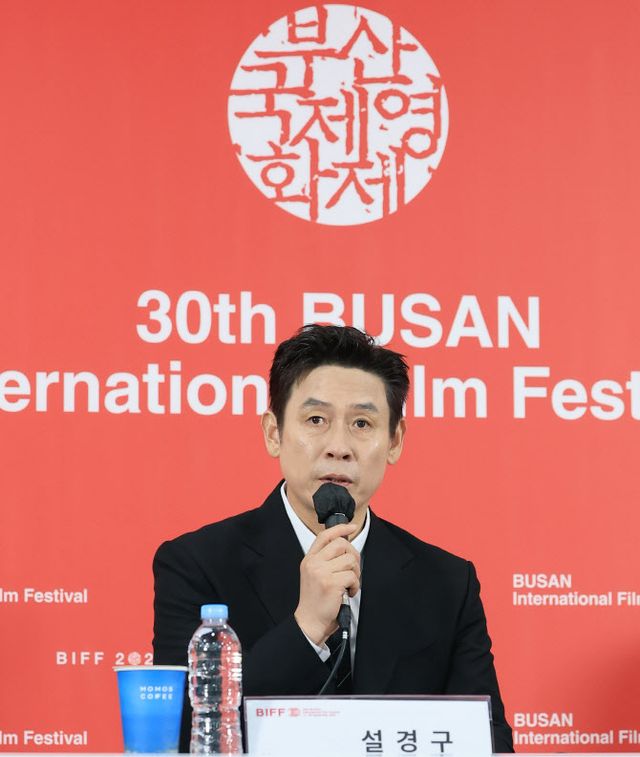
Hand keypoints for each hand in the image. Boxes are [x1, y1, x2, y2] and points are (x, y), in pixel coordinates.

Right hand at [294, 523, 360, 645]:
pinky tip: (348, 592)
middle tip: (353, 569)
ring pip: (350, 560)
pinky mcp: (331, 584)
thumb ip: (325, 560)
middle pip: (341, 544)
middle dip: (353, 555)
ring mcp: (321, 573)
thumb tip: (345, 545)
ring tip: (349, 584)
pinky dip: (355, 585)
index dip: (340, 528)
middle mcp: (313, 563)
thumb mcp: (314, 574)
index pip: (325, 536)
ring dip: (355, 573)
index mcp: (309, 559)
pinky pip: (352, 576)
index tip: (351, 527)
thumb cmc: (316, 600)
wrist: (310, 621)